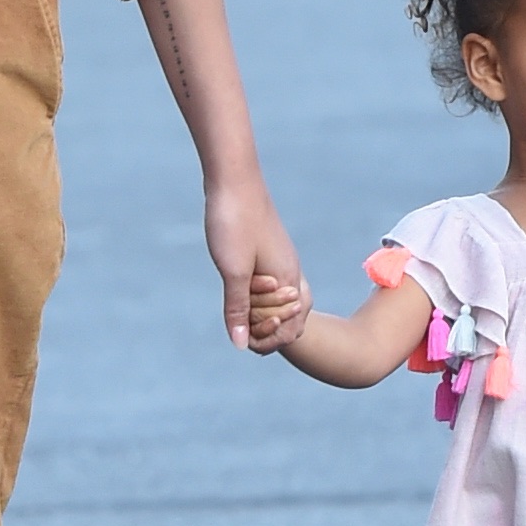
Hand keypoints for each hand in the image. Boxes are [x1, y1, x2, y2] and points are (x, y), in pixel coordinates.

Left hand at [204, 178, 304, 350]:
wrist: (234, 180)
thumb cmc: (234, 223)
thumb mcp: (233, 272)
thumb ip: (238, 311)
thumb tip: (240, 345)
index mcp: (289, 281)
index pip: (291, 330)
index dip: (267, 340)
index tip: (242, 332)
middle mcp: (291, 273)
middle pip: (287, 320)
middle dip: (263, 328)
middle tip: (237, 314)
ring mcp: (282, 262)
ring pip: (277, 303)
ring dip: (257, 310)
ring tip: (235, 298)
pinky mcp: (269, 252)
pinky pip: (269, 286)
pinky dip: (253, 294)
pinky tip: (235, 282)